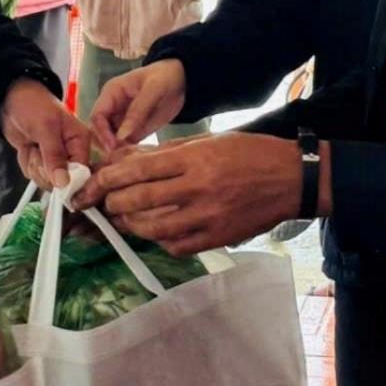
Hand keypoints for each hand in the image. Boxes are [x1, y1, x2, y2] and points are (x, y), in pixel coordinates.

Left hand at [0, 79, 92, 189]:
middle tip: (37, 150)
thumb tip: (64, 183)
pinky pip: (34, 174)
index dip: (68, 179)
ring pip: (46, 179)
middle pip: (63, 180)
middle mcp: (71, 152)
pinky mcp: (40, 160)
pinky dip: (25, 162)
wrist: (10, 98)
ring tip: (31, 145)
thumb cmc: (33, 105)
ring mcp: (54, 158)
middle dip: (45, 169)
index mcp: (80, 141)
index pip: (82, 171)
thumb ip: (54, 156)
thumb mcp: (45, 128)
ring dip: (33, 164)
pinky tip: (26, 147)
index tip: (52, 175)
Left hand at [77, 133, 298, 254]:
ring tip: (124, 219)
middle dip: (113, 203)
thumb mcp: (207, 140)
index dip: (108, 179)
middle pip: (140, 200)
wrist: (292, 179)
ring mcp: (208, 216)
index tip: (93, 184)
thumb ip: (165, 151)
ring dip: (131, 225)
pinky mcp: (218, 237)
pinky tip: (155, 232)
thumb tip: (125, 156)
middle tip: (105, 202)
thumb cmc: (249, 152)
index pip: (138, 170)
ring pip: (154, 227)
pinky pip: (177, 245)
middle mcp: (198, 188)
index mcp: (194, 159)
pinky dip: (159, 240)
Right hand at [87, 60, 187, 152]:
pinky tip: (135, 160)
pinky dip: (126, 153)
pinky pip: (124, 144)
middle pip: (98, 131)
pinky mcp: (133, 130)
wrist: (183, 80)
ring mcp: (121, 120)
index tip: (113, 146)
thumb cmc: (165, 77)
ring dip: (114, 151)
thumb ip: (137, 112)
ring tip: (127, 161)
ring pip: (108, 140)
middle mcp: (112, 108)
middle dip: (105, 144)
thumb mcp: (153, 90)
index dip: (101, 132)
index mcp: (111, 93)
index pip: (96, 116)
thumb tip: (120, 136)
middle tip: (118, 157)